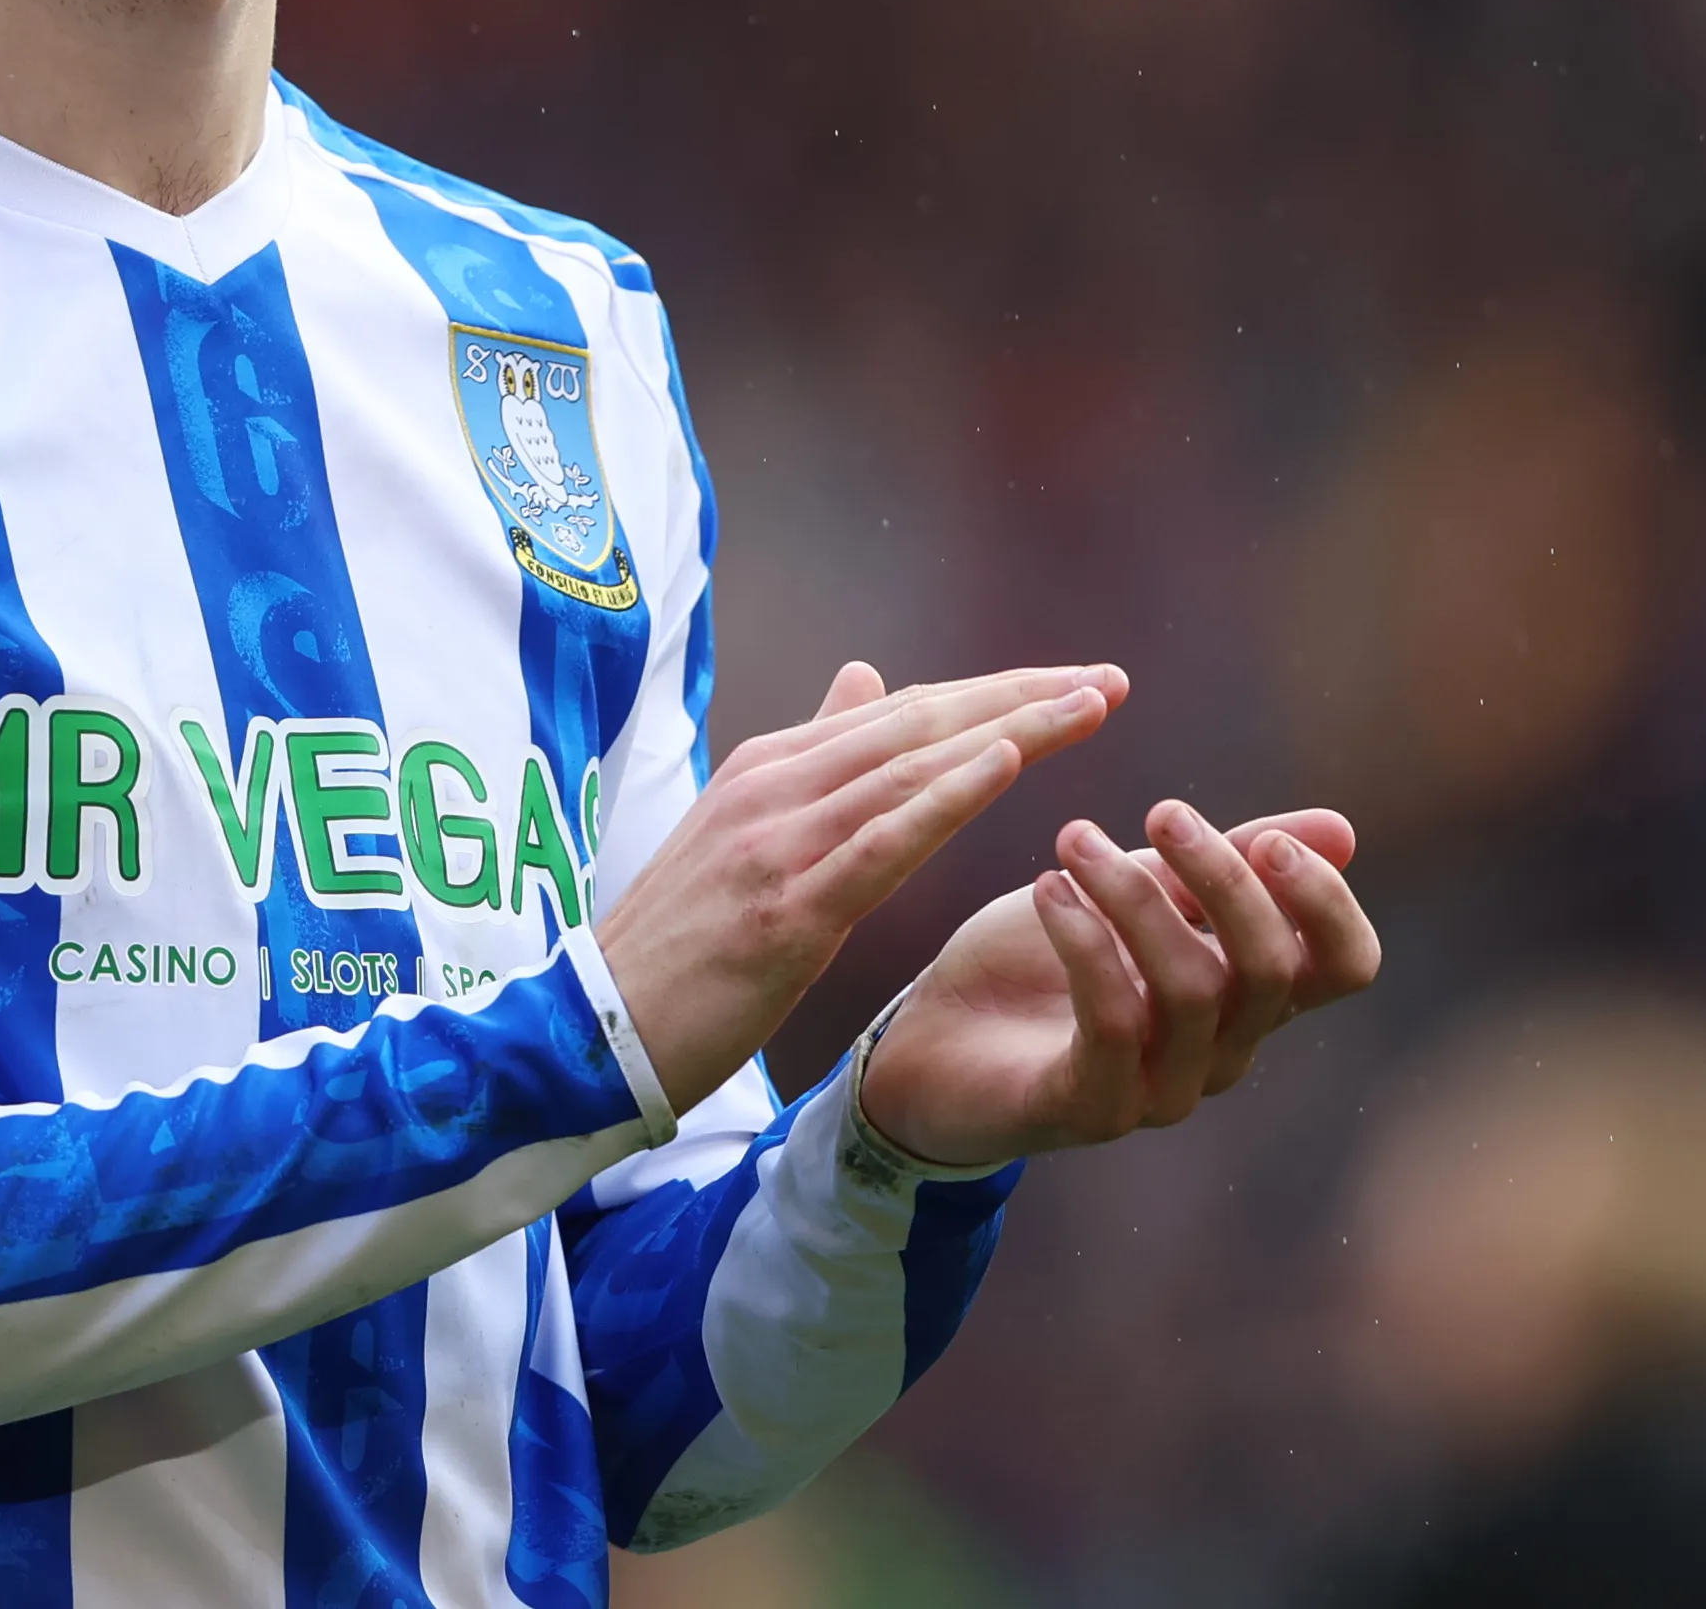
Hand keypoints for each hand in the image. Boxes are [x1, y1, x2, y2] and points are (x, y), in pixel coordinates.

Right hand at [594, 660, 1123, 1112]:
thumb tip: (867, 677)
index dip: (995, 694)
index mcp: (770, 766)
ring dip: (1010, 730)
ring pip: (913, 766)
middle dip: (1022, 698)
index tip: (1076, 682)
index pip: (904, 712)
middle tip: (1110, 682)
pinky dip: (948, 794)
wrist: (594, 1030)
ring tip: (1089, 708)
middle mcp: (775, 784)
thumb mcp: (741, 832)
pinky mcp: (785, 906)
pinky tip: (1007, 765)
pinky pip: (882, 840)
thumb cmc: (677, 942)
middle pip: (921, 721)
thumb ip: (813, 755)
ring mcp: (778, 841)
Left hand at [852, 802, 1381, 1167]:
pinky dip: (1084, 943)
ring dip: (1134, 896)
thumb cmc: (1037, 964)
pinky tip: (1046, 889)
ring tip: (1073, 837)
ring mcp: (1162, 1090)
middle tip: (1161, 812)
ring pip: (1192, 989)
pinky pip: (1114, 1023)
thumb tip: (1340, 829)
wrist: (928, 1046)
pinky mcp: (1092, 1109)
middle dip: (1223, 879)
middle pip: (1271, 970)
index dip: (1327, 903)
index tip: (1266, 837)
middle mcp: (1222, 1052)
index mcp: (1246, 997)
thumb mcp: (1131, 893)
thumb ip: (1220, 866)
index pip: (1344, 967)